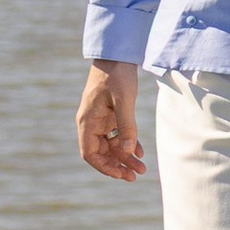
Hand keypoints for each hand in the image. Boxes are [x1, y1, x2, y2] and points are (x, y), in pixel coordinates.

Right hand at [77, 60, 145, 182]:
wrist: (117, 53)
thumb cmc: (117, 74)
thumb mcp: (124, 99)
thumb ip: (127, 126)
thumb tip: (128, 152)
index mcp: (87, 121)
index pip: (90, 153)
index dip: (104, 167)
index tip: (121, 175)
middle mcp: (91, 122)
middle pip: (102, 152)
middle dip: (118, 165)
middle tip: (136, 176)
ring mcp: (100, 119)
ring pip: (111, 145)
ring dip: (125, 157)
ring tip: (142, 168)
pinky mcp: (110, 114)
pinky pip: (117, 134)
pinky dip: (128, 143)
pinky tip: (140, 152)